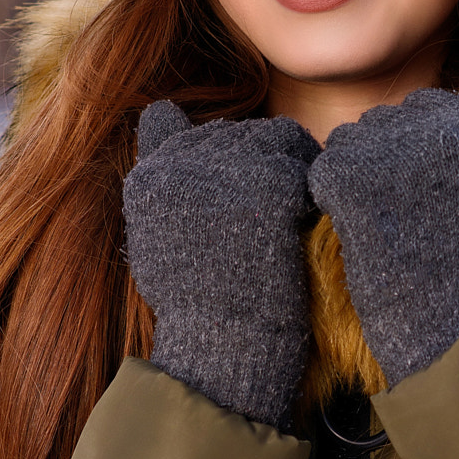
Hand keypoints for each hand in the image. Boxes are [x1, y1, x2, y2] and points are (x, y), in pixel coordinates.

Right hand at [122, 103, 319, 426]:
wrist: (226, 347)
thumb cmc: (197, 303)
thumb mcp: (157, 234)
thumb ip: (157, 170)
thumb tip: (161, 110)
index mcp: (148, 177)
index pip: (181, 128)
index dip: (215, 157)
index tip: (232, 196)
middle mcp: (178, 164)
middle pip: (235, 132)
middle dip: (260, 161)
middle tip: (273, 213)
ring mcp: (223, 171)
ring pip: (274, 137)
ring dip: (291, 168)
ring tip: (290, 216)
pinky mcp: (267, 184)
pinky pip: (301, 163)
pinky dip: (311, 190)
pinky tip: (304, 223)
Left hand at [307, 64, 458, 386]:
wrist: (445, 315)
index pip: (428, 105)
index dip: (421, 148)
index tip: (426, 191)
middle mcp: (431, 126)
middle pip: (388, 117)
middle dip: (389, 153)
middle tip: (402, 209)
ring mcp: (386, 149)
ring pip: (352, 137)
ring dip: (358, 169)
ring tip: (382, 218)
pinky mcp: (347, 175)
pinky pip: (325, 166)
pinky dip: (331, 193)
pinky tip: (356, 224)